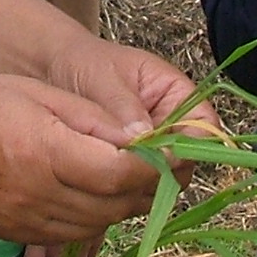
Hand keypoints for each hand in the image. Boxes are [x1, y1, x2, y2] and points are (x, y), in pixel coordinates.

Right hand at [0, 72, 164, 243]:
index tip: (179, 150)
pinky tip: (96, 191)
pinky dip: (95, 216)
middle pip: (115, 205)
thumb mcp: (40, 95)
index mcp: (45, 153)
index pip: (120, 173)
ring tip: (136, 175)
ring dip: (124, 204)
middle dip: (149, 186)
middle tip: (168, 162)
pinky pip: (71, 234)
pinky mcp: (15, 236)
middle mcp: (37, 196)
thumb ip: (93, 121)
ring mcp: (25, 222)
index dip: (157, 165)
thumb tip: (145, 140)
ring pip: (98, 225)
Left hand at [42, 35, 216, 187]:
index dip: (192, 147)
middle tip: (126, 172)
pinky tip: (97, 184)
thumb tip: (144, 138)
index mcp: (177, 95)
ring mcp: (153, 151)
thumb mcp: (102, 78)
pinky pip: (138, 189)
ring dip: (140, 184)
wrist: (52, 70)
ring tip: (106, 174)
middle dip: (162, 171)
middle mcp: (171, 127)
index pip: (204, 127)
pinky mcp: (131, 168)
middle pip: (187, 162)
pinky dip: (123, 191)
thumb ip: (124, 106)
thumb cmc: (83, 64)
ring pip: (164, 181)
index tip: (163, 157)